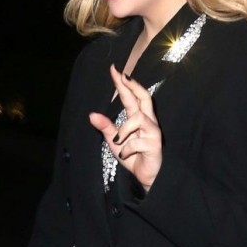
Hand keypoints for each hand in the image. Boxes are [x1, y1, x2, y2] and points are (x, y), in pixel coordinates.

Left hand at [89, 65, 162, 190]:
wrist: (147, 177)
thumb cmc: (134, 157)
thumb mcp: (115, 141)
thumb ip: (106, 127)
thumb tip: (91, 114)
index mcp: (138, 118)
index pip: (131, 96)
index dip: (123, 83)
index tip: (114, 69)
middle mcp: (148, 121)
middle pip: (144, 97)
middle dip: (132, 85)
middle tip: (121, 75)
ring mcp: (153, 132)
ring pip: (138, 118)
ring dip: (124, 129)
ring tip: (118, 142)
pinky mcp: (155, 144)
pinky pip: (136, 142)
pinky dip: (126, 149)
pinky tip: (126, 155)